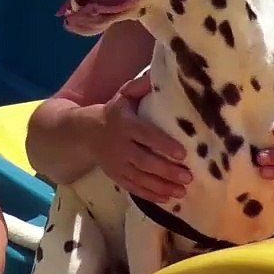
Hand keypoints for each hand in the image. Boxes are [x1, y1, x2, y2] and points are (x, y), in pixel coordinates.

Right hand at [90, 71, 191, 203]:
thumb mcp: (123, 96)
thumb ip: (140, 87)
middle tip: (188, 177)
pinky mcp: (116, 176)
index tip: (183, 153)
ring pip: (141, 178)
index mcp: (125, 124)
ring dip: (162, 186)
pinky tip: (167, 198)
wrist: (84, 133)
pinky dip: (150, 195)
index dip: (163, 145)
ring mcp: (117, 164)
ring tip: (182, 191)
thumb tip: (159, 75)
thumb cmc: (113, 112)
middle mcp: (121, 145)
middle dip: (167, 171)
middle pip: (145, 161)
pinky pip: (134, 188)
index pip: (146, 135)